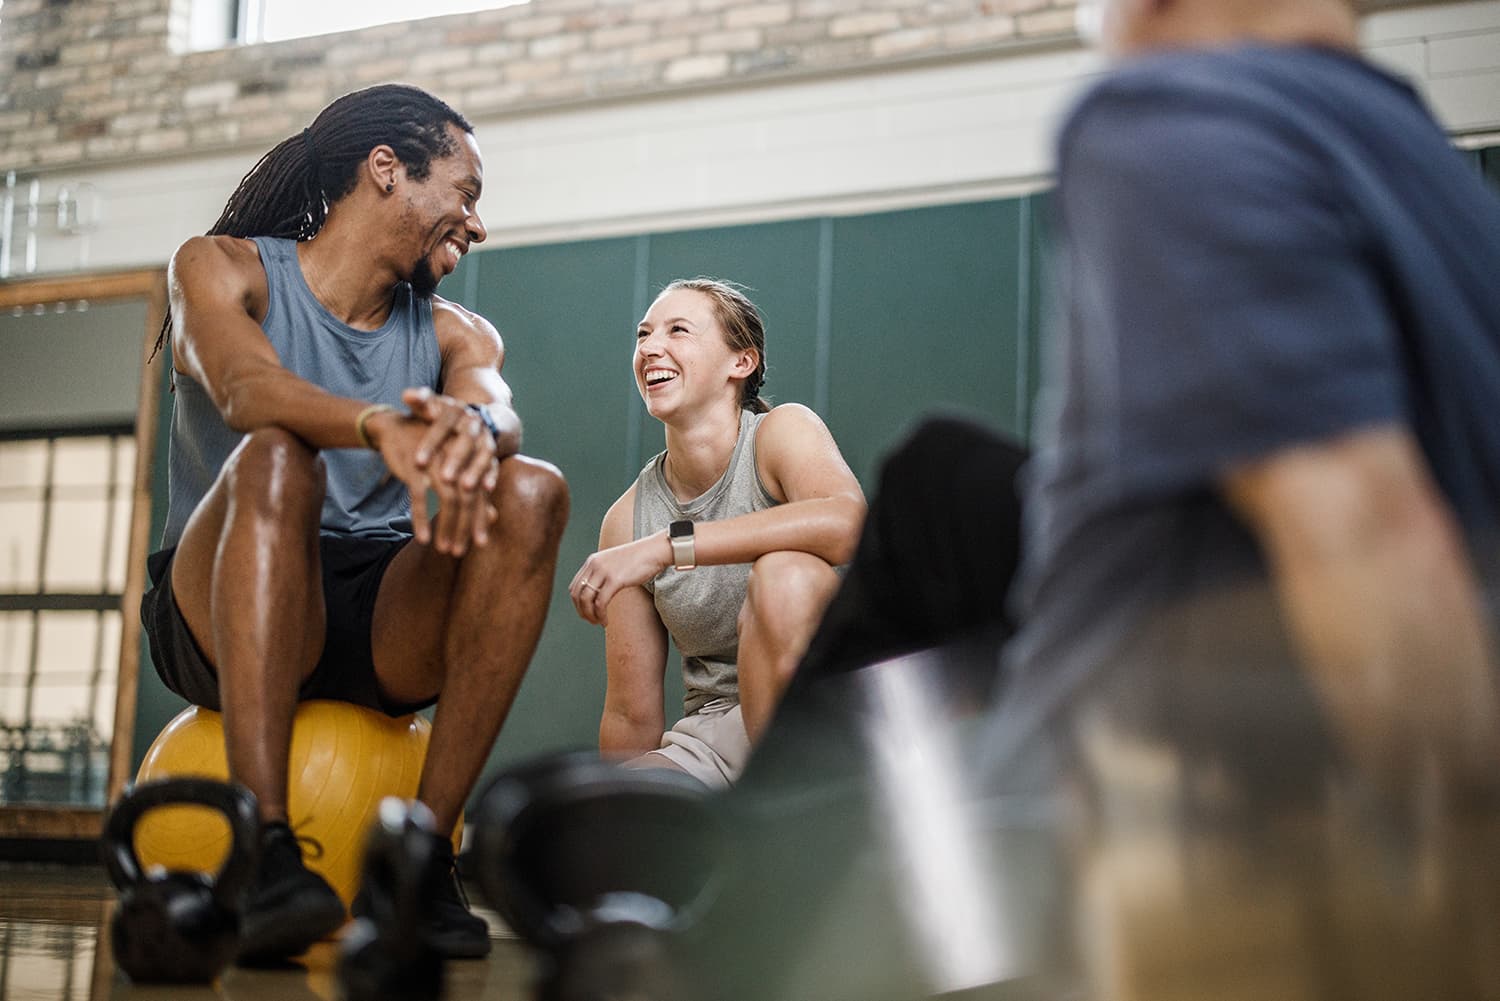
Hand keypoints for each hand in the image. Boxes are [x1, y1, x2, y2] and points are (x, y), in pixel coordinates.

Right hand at [368, 395, 497, 554]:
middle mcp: (459, 458)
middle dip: (465, 527)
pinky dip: (421, 518)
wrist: (397, 426)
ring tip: (444, 549)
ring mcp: (437, 460)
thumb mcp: (454, 468)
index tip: (480, 543)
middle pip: (468, 497)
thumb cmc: (431, 450)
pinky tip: (423, 538)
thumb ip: (474, 490)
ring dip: (446, 527)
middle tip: (460, 552)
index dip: (480, 520)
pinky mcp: (414, 464)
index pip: (480, 494)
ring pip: (448, 498)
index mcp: (471, 459)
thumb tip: (493, 516)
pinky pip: (419, 496)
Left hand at [569, 532, 671, 624]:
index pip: (574, 586)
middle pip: (577, 594)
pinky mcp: (615, 580)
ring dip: (590, 615)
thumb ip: (604, 573)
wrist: (655, 550)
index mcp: (592, 561)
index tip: (587, 613)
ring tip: (599, 622)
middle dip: (582, 611)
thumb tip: (599, 591)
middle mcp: (594, 565)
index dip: (577, 603)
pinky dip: (600, 615)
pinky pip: (601, 602)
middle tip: (591, 621)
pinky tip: (606, 621)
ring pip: (586, 600)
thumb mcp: (615, 563)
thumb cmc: (639, 559)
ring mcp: (604, 571)